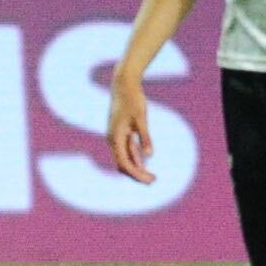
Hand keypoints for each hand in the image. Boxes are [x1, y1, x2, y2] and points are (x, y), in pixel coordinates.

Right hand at [105, 62, 160, 181]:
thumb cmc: (133, 100)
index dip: (137, 174)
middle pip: (123, 164)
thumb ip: (145, 137)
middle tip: (153, 181)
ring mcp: (116, 136)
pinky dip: (136, 157)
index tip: (150, 180)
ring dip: (137, 167)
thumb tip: (149, 155)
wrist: (123, 85)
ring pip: (125, 158)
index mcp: (115, 138)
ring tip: (151, 176)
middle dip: (137, 174)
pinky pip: (127, 149)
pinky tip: (145, 162)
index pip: (124, 163)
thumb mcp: (141, 118)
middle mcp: (113, 139)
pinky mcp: (120, 132)